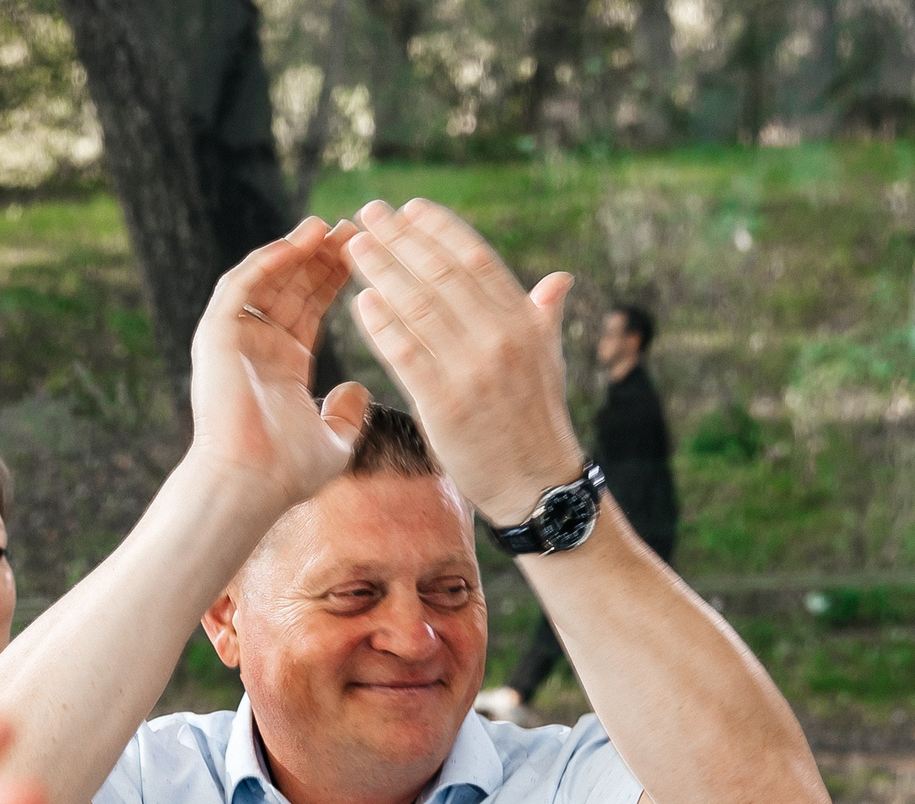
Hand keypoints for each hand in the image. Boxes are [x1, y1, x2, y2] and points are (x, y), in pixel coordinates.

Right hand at [186, 216, 372, 515]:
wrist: (249, 484)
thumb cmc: (287, 473)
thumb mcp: (332, 442)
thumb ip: (346, 416)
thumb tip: (359, 392)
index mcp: (284, 365)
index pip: (311, 307)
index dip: (336, 278)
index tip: (367, 253)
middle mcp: (257, 347)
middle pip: (291, 286)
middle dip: (321, 256)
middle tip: (356, 227)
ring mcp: (233, 340)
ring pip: (265, 279)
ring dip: (295, 250)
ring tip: (328, 227)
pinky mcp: (216, 336)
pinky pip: (240, 286)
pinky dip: (267, 261)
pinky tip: (298, 243)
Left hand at [346, 199, 583, 527]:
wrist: (535, 484)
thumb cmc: (536, 420)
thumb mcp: (549, 361)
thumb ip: (544, 316)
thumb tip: (560, 278)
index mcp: (524, 322)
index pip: (476, 259)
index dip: (439, 230)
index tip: (409, 209)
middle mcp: (501, 339)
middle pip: (440, 274)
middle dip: (400, 240)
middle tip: (368, 214)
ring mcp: (473, 371)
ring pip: (419, 308)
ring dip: (382, 271)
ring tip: (355, 248)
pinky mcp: (446, 405)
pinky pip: (407, 354)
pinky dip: (382, 325)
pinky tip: (360, 302)